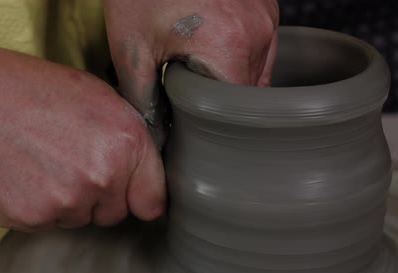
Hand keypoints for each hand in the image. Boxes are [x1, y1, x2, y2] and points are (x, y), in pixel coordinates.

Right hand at [0, 37, 165, 231]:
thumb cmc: (38, 91)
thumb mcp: (102, 98)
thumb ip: (132, 139)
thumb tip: (149, 172)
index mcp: (128, 143)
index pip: (153, 201)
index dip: (140, 197)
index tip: (131, 194)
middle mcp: (103, 177)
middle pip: (115, 214)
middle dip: (100, 197)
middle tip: (71, 162)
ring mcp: (66, 200)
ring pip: (80, 219)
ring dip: (68, 202)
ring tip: (45, 162)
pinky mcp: (32, 217)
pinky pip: (47, 224)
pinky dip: (38, 207)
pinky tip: (25, 175)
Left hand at [104, 0, 278, 146]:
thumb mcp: (131, 49)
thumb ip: (143, 101)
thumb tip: (153, 135)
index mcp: (231, 48)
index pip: (237, 111)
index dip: (213, 119)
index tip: (191, 116)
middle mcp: (259, 33)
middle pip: (250, 92)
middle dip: (221, 98)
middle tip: (187, 84)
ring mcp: (267, 17)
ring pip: (259, 71)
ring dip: (232, 77)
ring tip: (198, 60)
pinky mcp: (266, 6)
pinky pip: (261, 47)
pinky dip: (239, 55)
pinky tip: (211, 44)